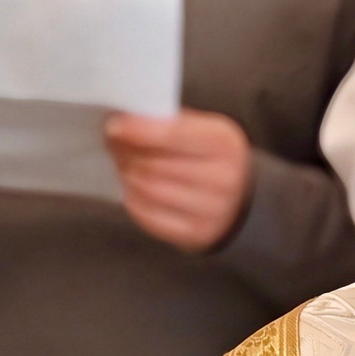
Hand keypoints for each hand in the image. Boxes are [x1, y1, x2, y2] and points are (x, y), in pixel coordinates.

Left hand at [107, 109, 251, 251]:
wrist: (240, 199)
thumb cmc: (211, 157)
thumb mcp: (203, 130)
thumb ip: (169, 123)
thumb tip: (125, 122)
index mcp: (223, 143)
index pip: (172, 134)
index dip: (138, 130)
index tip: (114, 126)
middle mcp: (222, 177)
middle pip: (156, 164)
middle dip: (127, 153)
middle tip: (114, 145)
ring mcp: (211, 210)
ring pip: (150, 190)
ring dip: (127, 175)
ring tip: (123, 164)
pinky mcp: (196, 234)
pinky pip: (149, 217)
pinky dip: (133, 200)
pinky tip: (132, 188)